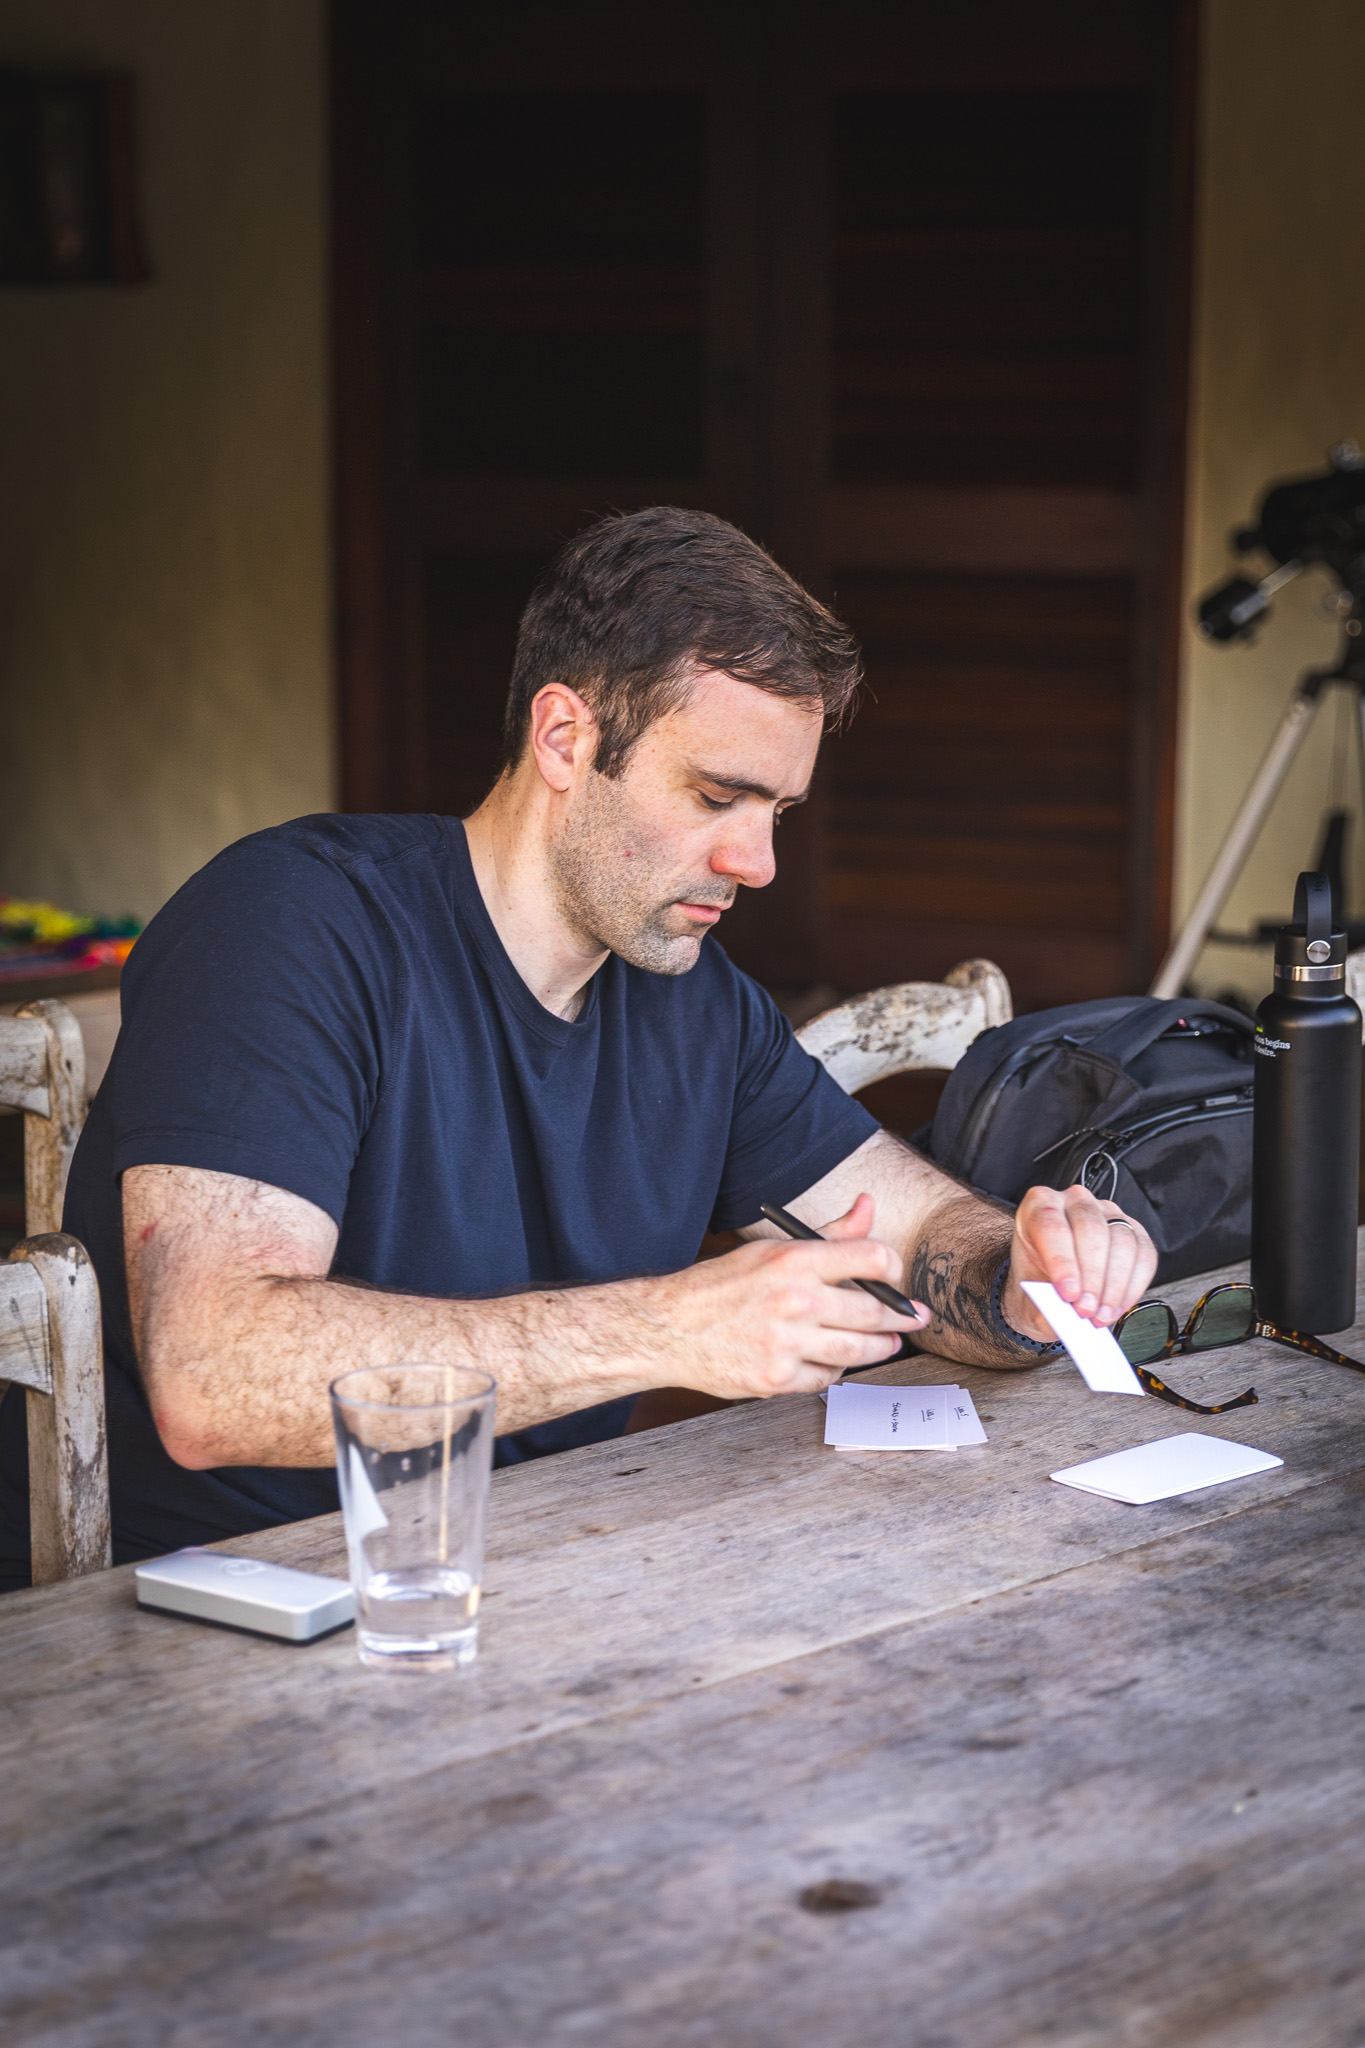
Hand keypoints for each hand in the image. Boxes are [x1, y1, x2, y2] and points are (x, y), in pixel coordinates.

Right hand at [647, 1193, 929, 1399]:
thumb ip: (829, 1235)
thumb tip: (868, 1206)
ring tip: (887, 1342)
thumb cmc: (721, 1286)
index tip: (895, 1277)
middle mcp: (794, 1300)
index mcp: (794, 1260)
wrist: (669, 1328)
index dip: (893, 1268)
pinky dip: (835, 1370)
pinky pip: (826, 1377)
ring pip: (856, 1350)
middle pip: (873, 1311)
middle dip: (900, 1316)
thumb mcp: (773, 1249)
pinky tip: (835, 1360)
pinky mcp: (777, 1378)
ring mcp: (786, 1343)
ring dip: (880, 1346)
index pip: (871, 1258)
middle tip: (913, 1317)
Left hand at [1003, 1184, 1156, 1338]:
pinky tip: (1117, 1307)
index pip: (1052, 1225)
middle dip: (1092, 1276)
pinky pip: (1144, 1255)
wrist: (1052, 1285)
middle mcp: (1075, 1200)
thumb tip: (1065, 1315)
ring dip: (1114, 1286)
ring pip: (1122, 1241)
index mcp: (1039, 1205)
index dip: (1062, 1262)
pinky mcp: (1135, 1230)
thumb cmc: (1038, 1282)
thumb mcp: (1029, 1295)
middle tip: (1086, 1310)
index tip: (1068, 1294)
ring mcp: (1108, 1212)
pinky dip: (1133, 1286)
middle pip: (1091, 1229)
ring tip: (1101, 1315)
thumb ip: (1043, 1304)